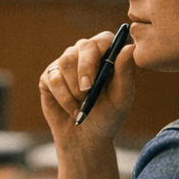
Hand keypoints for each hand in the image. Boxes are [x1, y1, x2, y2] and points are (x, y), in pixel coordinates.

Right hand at [39, 30, 135, 146]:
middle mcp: (86, 55)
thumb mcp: (121, 98)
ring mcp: (66, 64)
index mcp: (107, 55)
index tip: (99, 75)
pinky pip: (53, 78)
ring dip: (75, 88)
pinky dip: (64, 98)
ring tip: (83, 105)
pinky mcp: (50, 76)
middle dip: (84, 70)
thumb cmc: (108, 117)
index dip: (100, 53)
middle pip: (82, 46)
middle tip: (87, 92)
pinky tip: (72, 109)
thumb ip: (126, 73)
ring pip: (65, 61)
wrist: (85, 139)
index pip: (104, 39)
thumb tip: (129, 46)